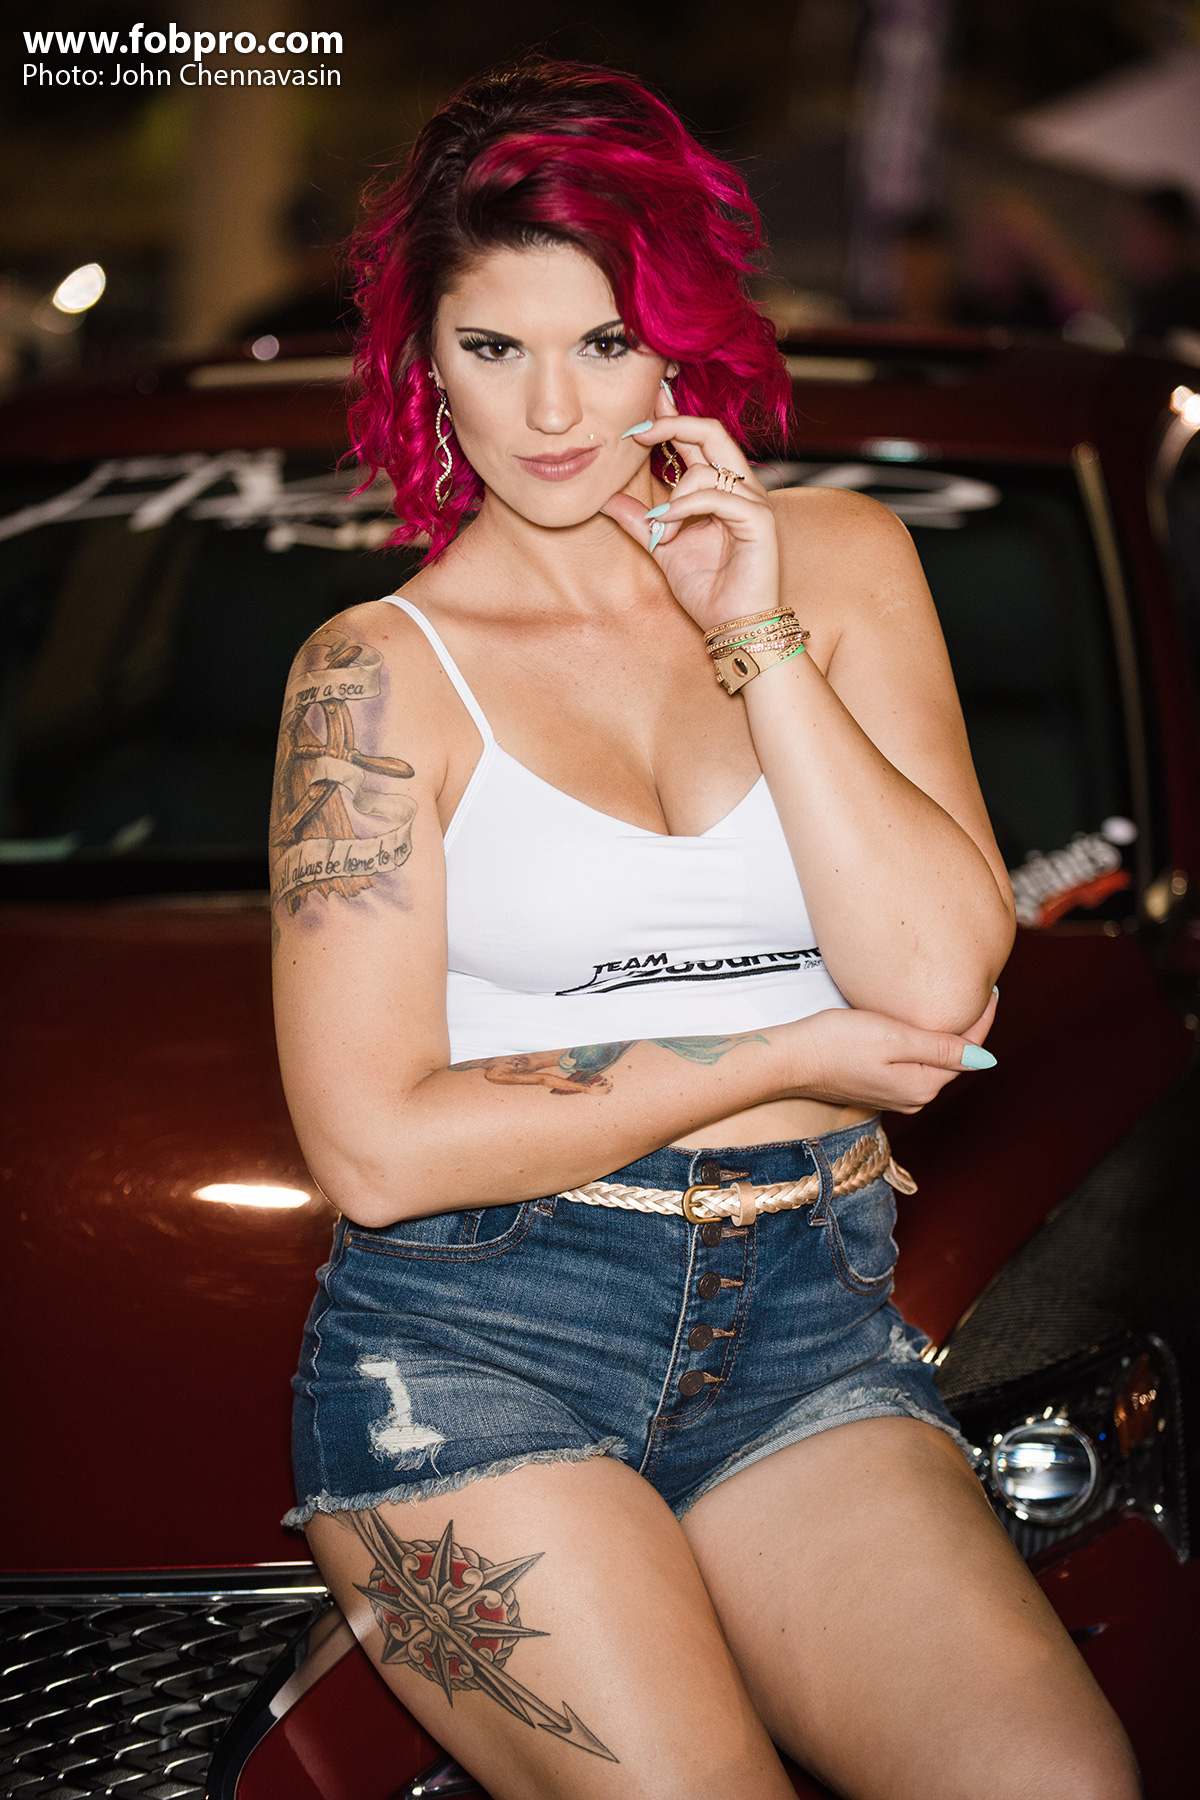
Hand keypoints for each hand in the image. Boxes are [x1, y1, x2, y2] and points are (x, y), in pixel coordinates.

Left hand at [600, 383, 779, 633]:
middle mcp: (740, 488)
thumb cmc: (708, 589)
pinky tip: (667, 525)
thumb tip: (605, 499)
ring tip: (659, 526)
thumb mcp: (663, 547)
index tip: (640, 412)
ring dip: (673, 493)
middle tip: (636, 432)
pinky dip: (685, 507)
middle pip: (711, 431)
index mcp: (720, 489)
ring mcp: (753, 502)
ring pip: (708, 466)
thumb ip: (639, 521)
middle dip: (671, 424)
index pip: (698, 439)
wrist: (733, 627)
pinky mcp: (759, 521)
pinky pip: (717, 496)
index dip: (670, 418)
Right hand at [785, 993, 998, 1114]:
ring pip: (932, 1062)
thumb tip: (984, 1059)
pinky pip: (912, 1065)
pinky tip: (917, 1027)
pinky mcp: (879, 1087)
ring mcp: (896, 1096)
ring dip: (944, 1038)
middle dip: (967, 1029)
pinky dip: (922, 1046)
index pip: (968, 1052)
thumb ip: (939, 1048)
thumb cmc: (837, 1042)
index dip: (982, 1020)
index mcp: (923, 1085)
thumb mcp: (893, 1039)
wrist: (792, 1059)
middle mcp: (914, 1097)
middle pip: (952, 1059)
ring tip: (952, 1007)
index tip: (991, 991)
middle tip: (977, 994)